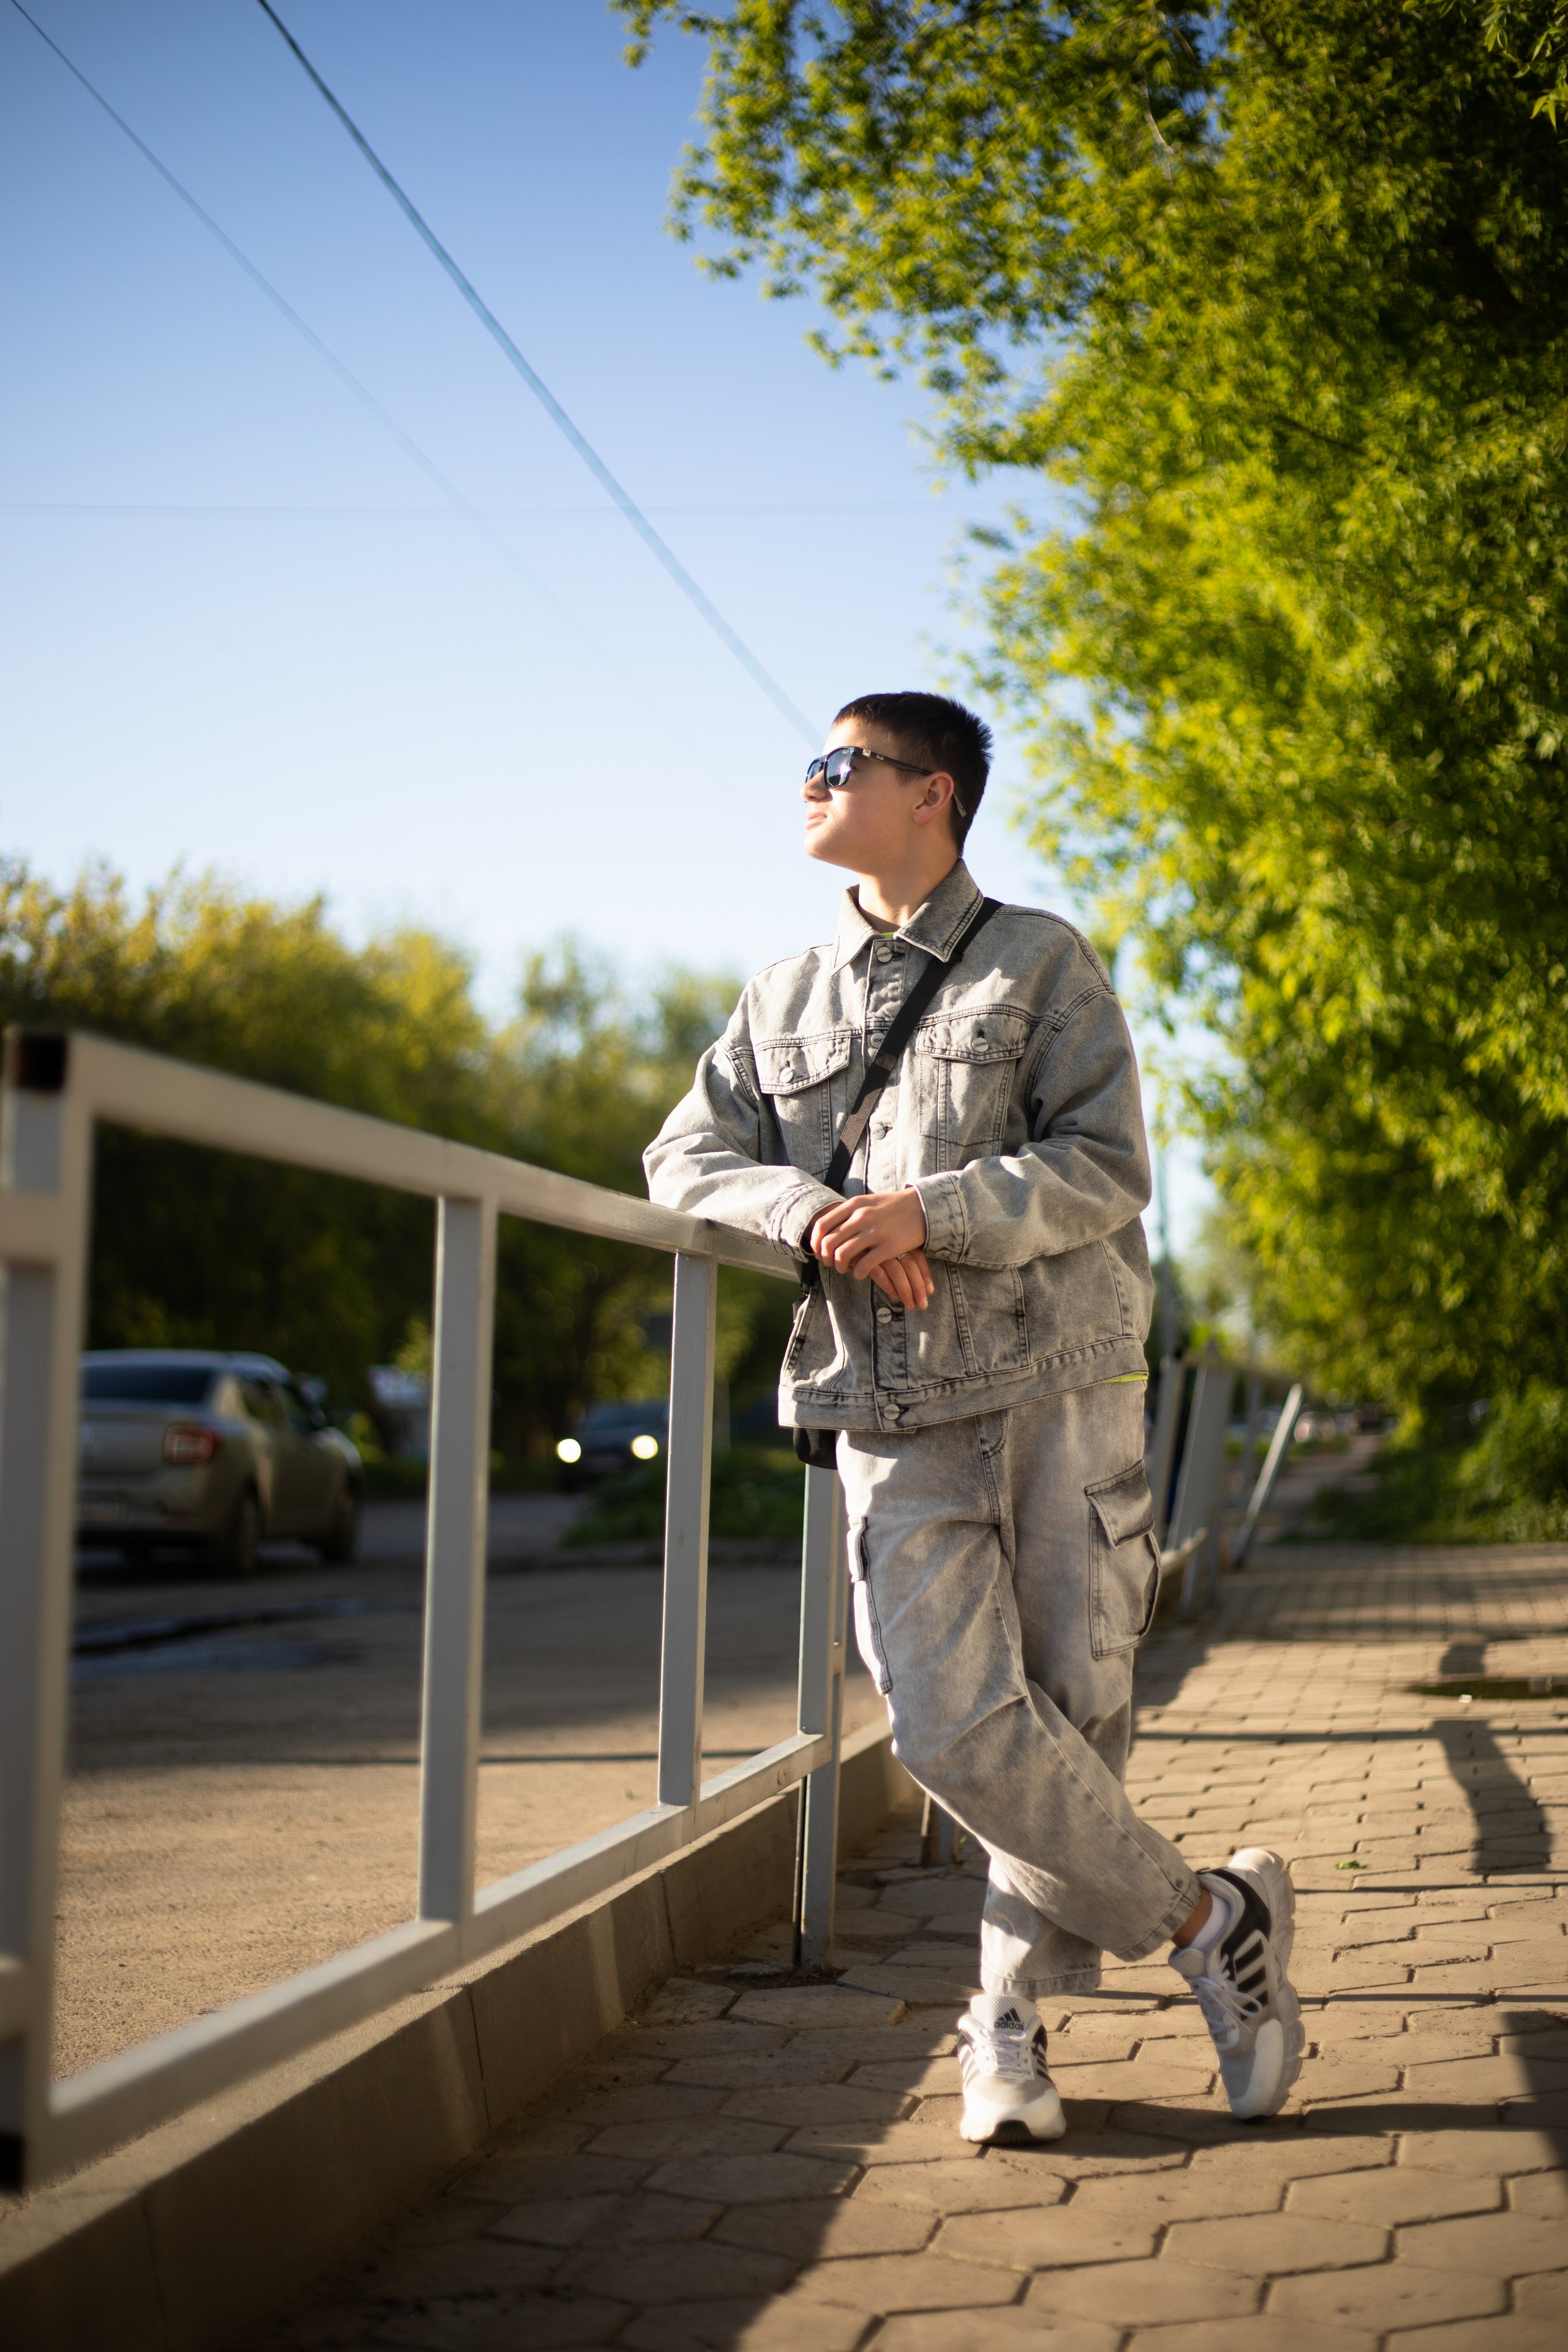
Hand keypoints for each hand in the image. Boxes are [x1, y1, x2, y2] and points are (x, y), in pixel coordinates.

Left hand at [810, 1189, 934, 1309]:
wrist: (922, 1207)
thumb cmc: (891, 1207)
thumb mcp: (866, 1202)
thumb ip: (847, 1213)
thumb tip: (826, 1229)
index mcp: (854, 1206)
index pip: (822, 1226)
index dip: (816, 1243)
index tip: (819, 1251)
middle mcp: (861, 1218)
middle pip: (829, 1243)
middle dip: (826, 1258)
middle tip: (831, 1264)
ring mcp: (875, 1232)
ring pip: (842, 1255)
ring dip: (840, 1267)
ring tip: (845, 1269)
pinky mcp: (888, 1247)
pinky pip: (864, 1265)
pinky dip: (858, 1273)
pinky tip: (861, 1274)